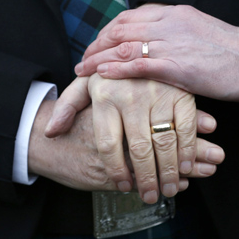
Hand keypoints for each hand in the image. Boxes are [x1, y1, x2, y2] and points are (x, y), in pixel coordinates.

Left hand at [44, 76, 223, 202]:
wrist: (146, 42)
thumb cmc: (113, 72)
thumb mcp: (86, 83)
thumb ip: (67, 107)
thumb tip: (51, 133)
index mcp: (104, 95)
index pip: (108, 144)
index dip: (116, 170)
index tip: (123, 185)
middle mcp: (131, 95)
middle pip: (138, 149)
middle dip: (145, 178)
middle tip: (149, 196)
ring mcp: (159, 94)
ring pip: (163, 143)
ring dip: (168, 172)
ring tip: (168, 190)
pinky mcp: (181, 94)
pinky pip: (185, 130)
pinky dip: (187, 152)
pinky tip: (184, 168)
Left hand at [76, 5, 238, 101]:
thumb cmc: (238, 54)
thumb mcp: (204, 35)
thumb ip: (181, 37)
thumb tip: (164, 49)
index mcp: (176, 15)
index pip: (131, 17)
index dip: (109, 32)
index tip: (99, 46)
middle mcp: (170, 24)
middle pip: (120, 28)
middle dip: (97, 44)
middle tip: (84, 61)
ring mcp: (172, 44)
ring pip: (123, 45)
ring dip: (98, 58)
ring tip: (82, 71)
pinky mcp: (178, 67)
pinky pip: (138, 65)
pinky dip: (115, 69)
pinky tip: (100, 76)